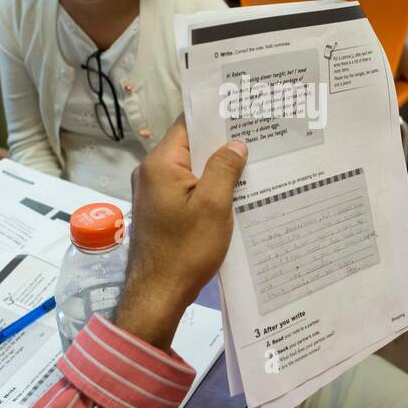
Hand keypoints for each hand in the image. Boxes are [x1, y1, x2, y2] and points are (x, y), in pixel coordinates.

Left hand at [116, 119, 246, 351]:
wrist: (157, 295)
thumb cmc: (185, 249)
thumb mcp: (213, 206)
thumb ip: (224, 169)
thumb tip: (235, 144)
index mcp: (160, 164)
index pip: (188, 124)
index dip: (215, 117)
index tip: (243, 111)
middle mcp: (150, 173)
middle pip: (189, 146)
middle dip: (220, 144)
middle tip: (257, 137)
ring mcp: (152, 193)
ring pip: (189, 170)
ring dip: (216, 169)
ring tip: (250, 164)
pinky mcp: (159, 211)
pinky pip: (185, 189)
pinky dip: (206, 188)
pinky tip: (232, 193)